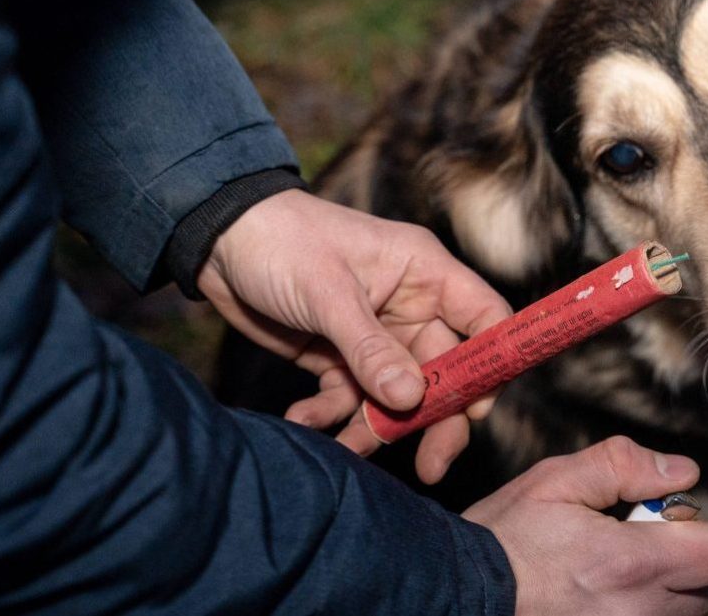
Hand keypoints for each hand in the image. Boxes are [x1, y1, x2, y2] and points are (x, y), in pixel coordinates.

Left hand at [197, 189, 510, 481]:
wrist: (216, 239)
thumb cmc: (282, 242)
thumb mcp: (328, 294)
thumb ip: (369, 349)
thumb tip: (411, 399)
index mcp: (425, 273)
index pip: (484, 318)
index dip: (491, 363)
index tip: (478, 410)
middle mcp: (409, 306)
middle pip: (444, 372)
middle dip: (436, 420)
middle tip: (430, 467)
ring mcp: (375, 335)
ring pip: (395, 396)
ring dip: (375, 427)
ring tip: (348, 451)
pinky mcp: (337, 358)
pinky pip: (349, 398)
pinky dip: (331, 416)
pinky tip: (303, 421)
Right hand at [463, 436, 707, 615]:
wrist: (456, 597)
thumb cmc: (504, 538)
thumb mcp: (555, 481)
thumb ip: (624, 466)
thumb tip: (684, 471)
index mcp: (631, 563)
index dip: (699, 531)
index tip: (658, 521)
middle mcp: (638, 613)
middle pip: (705, 590)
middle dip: (679, 563)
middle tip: (625, 546)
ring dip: (659, 595)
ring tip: (606, 578)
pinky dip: (636, 614)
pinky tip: (595, 601)